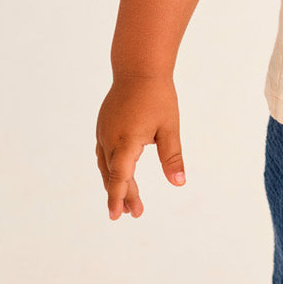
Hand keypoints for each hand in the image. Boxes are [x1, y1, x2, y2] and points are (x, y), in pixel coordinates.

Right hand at [95, 77, 185, 219]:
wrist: (138, 68)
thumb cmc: (157, 96)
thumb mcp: (169, 128)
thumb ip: (172, 157)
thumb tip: (179, 183)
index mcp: (126, 142)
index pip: (120, 177)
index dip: (119, 197)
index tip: (117, 215)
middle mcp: (109, 139)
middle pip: (113, 175)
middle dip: (122, 195)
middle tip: (133, 214)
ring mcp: (103, 132)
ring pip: (105, 165)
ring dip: (115, 183)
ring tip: (126, 201)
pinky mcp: (104, 126)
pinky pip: (103, 154)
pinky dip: (109, 168)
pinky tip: (116, 174)